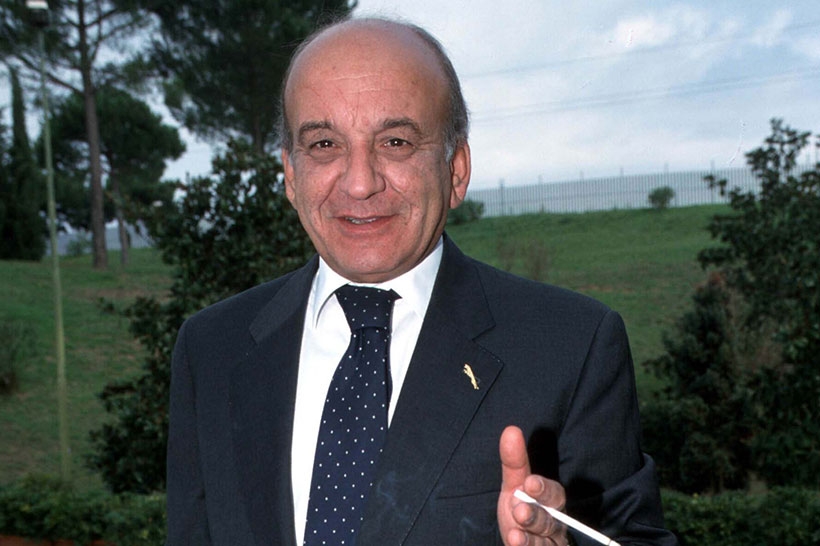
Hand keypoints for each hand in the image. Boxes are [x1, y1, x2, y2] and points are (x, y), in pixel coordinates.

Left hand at [498, 425, 567, 545]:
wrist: (519, 541)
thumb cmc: (521, 509)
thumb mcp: (514, 485)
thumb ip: (513, 461)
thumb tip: (511, 430)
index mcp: (551, 502)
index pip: (554, 494)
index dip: (543, 489)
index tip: (530, 482)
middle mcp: (555, 525)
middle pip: (551, 521)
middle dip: (536, 516)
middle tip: (520, 511)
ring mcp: (548, 544)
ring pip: (545, 543)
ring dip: (530, 539)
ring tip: (514, 534)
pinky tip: (514, 543)